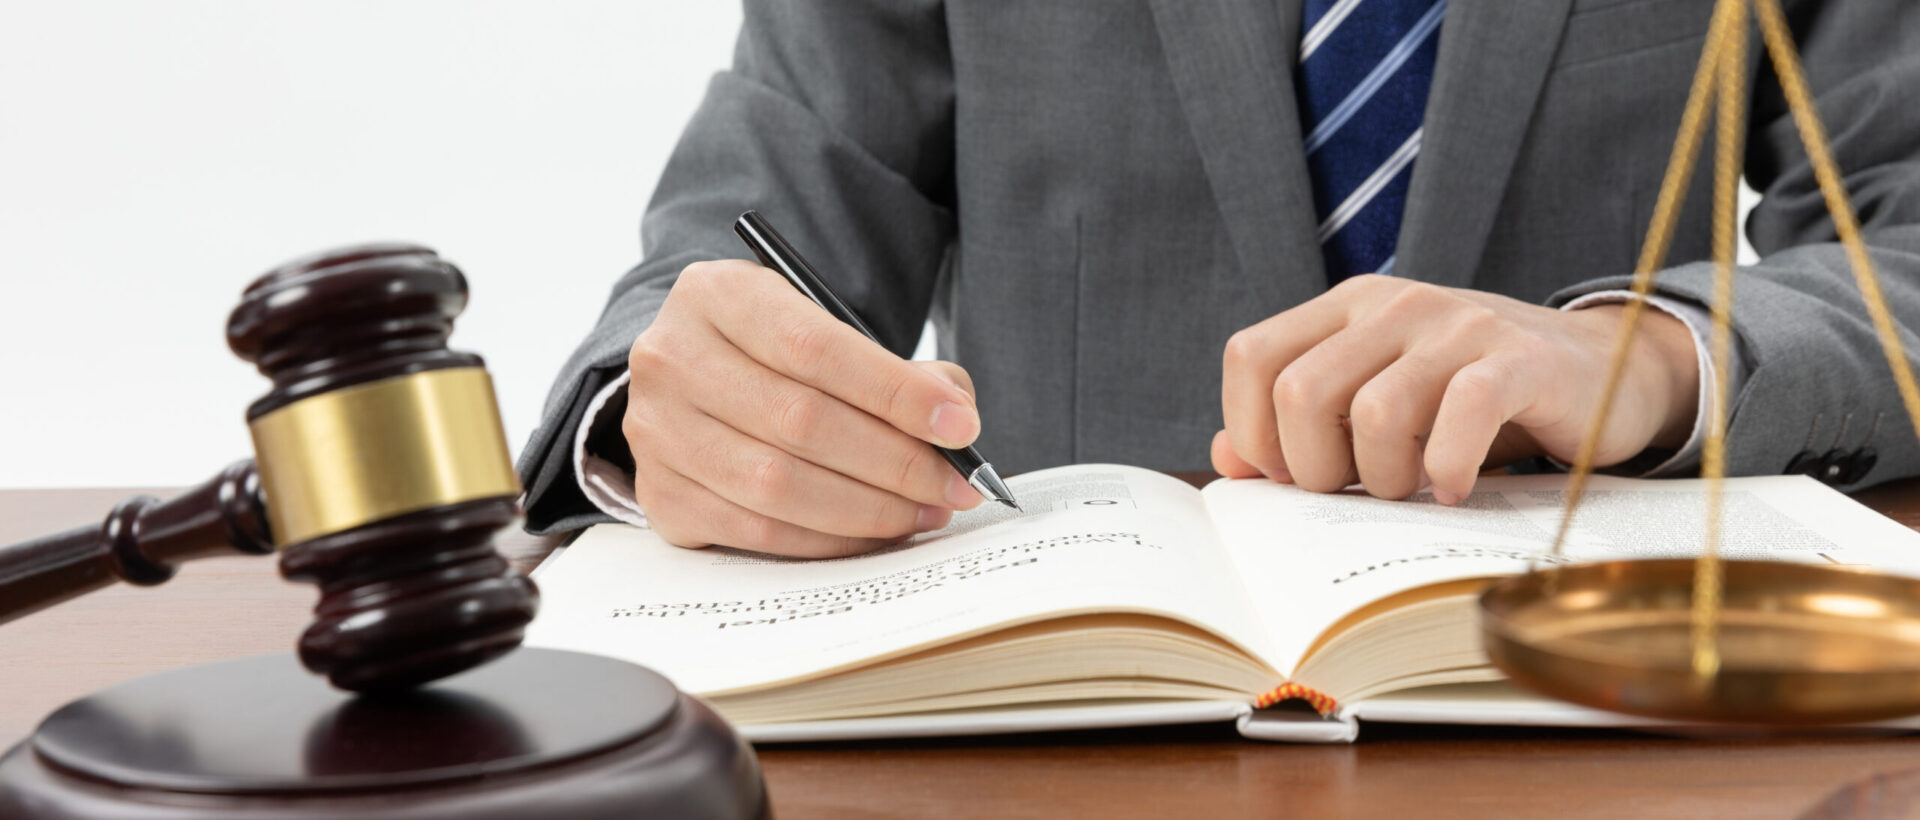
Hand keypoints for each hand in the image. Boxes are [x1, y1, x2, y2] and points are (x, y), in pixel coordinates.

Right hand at [624, 259, 984, 556]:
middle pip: (801, 421)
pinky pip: (757, 531)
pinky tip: (873, 531)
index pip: (817, 348)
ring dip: (868, 509)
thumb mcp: (826, 328)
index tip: (960, 426)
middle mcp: (673, 358)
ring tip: (924, 509)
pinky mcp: (659, 494)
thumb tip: (952, 416)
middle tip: (955, 484)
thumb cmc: (774, 354)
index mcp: (717, 295)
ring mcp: (657, 431)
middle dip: (896, 461)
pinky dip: (828, 539)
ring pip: (777, 485)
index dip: (896, 393)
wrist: (693, 378)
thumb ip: (896, 369)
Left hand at [1212, 275, 1699, 503]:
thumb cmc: (1469, 401)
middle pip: (1300, 392)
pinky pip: (1460, 416)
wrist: (1599, 373)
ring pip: (1373, 413)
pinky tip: (1456, 489)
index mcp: (1348, 308)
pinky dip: (1448, 469)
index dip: (1254, 430)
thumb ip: (1299, 427)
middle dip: (1315, 468)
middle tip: (1357, 490)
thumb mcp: (1378, 403)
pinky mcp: (1520, 361)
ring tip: (1412, 488)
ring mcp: (1459, 327)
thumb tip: (1227, 459)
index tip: (1292, 475)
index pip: (1251, 357)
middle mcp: (1395, 305)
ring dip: (1384, 478)